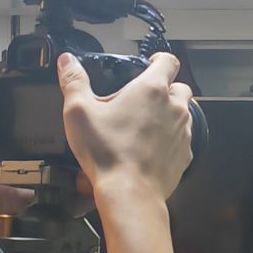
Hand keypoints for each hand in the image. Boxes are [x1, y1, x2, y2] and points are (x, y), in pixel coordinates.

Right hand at [58, 51, 193, 203]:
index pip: (168, 61)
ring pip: (183, 114)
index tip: (151, 63)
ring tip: (144, 124)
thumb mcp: (79, 112)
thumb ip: (74, 81)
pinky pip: (182, 140)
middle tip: (144, 99)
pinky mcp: (185, 155)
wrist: (130, 193)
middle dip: (166, 88)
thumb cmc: (107, 152)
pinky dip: (171, 139)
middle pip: (180, 87)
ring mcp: (182, 132)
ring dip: (169, 114)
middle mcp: (173, 108)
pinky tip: (150, 147)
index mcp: (151, 90)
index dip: (160, 59)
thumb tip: (68, 61)